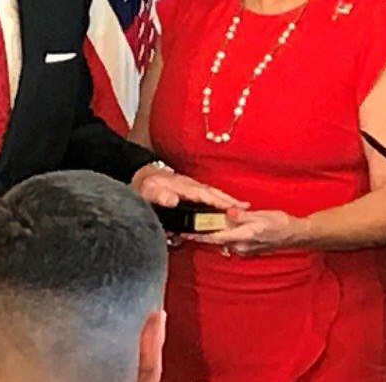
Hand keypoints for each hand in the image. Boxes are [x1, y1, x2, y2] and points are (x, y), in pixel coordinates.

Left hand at [130, 165, 247, 209]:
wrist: (139, 176)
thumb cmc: (143, 186)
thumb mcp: (147, 192)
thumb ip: (159, 196)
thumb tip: (173, 200)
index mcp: (182, 186)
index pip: (204, 195)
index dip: (219, 201)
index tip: (233, 208)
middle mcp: (189, 185)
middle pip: (213, 193)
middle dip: (229, 200)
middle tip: (246, 208)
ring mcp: (189, 187)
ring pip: (211, 193)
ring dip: (226, 200)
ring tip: (240, 208)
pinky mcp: (188, 190)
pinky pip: (206, 195)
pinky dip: (217, 199)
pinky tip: (223, 205)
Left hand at [190, 208, 302, 255]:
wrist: (295, 235)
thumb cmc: (281, 223)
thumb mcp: (261, 215)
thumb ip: (242, 216)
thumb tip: (228, 213)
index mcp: (244, 237)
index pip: (216, 237)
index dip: (200, 236)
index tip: (186, 233)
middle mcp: (242, 247)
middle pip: (217, 240)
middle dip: (204, 233)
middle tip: (190, 224)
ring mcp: (245, 250)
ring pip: (224, 241)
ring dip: (215, 233)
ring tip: (205, 222)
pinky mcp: (247, 249)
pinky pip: (231, 242)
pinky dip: (225, 234)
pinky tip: (225, 226)